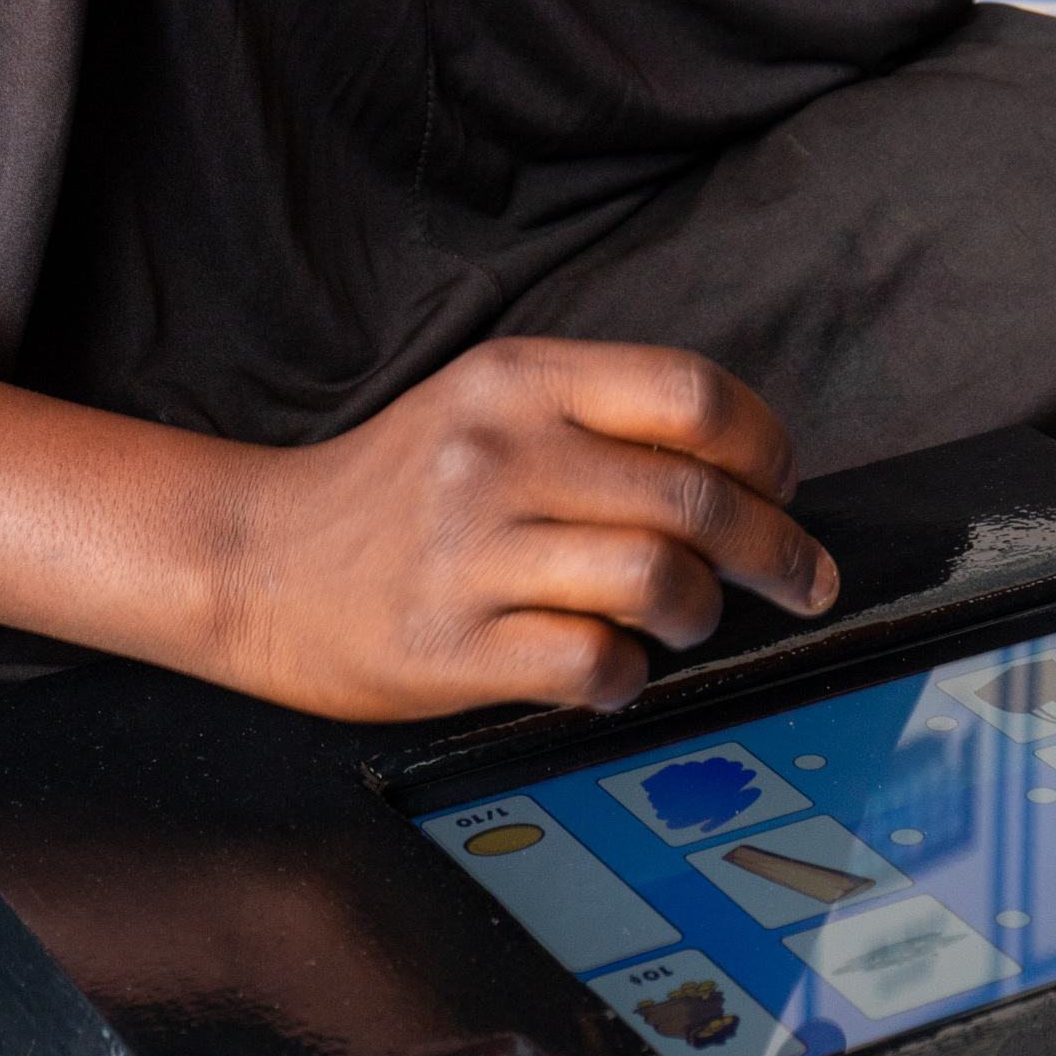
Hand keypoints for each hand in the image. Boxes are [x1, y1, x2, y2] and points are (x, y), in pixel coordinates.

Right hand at [214, 339, 839, 722]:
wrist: (256, 558)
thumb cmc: (393, 488)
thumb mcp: (485, 407)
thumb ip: (597, 418)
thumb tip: (742, 468)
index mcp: (519, 381)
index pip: (691, 394)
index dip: (764, 445)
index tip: (782, 483)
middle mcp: (499, 456)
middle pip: (697, 498)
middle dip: (776, 549)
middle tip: (800, 576)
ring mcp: (472, 553)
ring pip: (660, 580)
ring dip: (700, 612)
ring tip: (685, 620)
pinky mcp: (451, 645)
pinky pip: (594, 663)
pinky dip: (628, 675)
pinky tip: (613, 668)